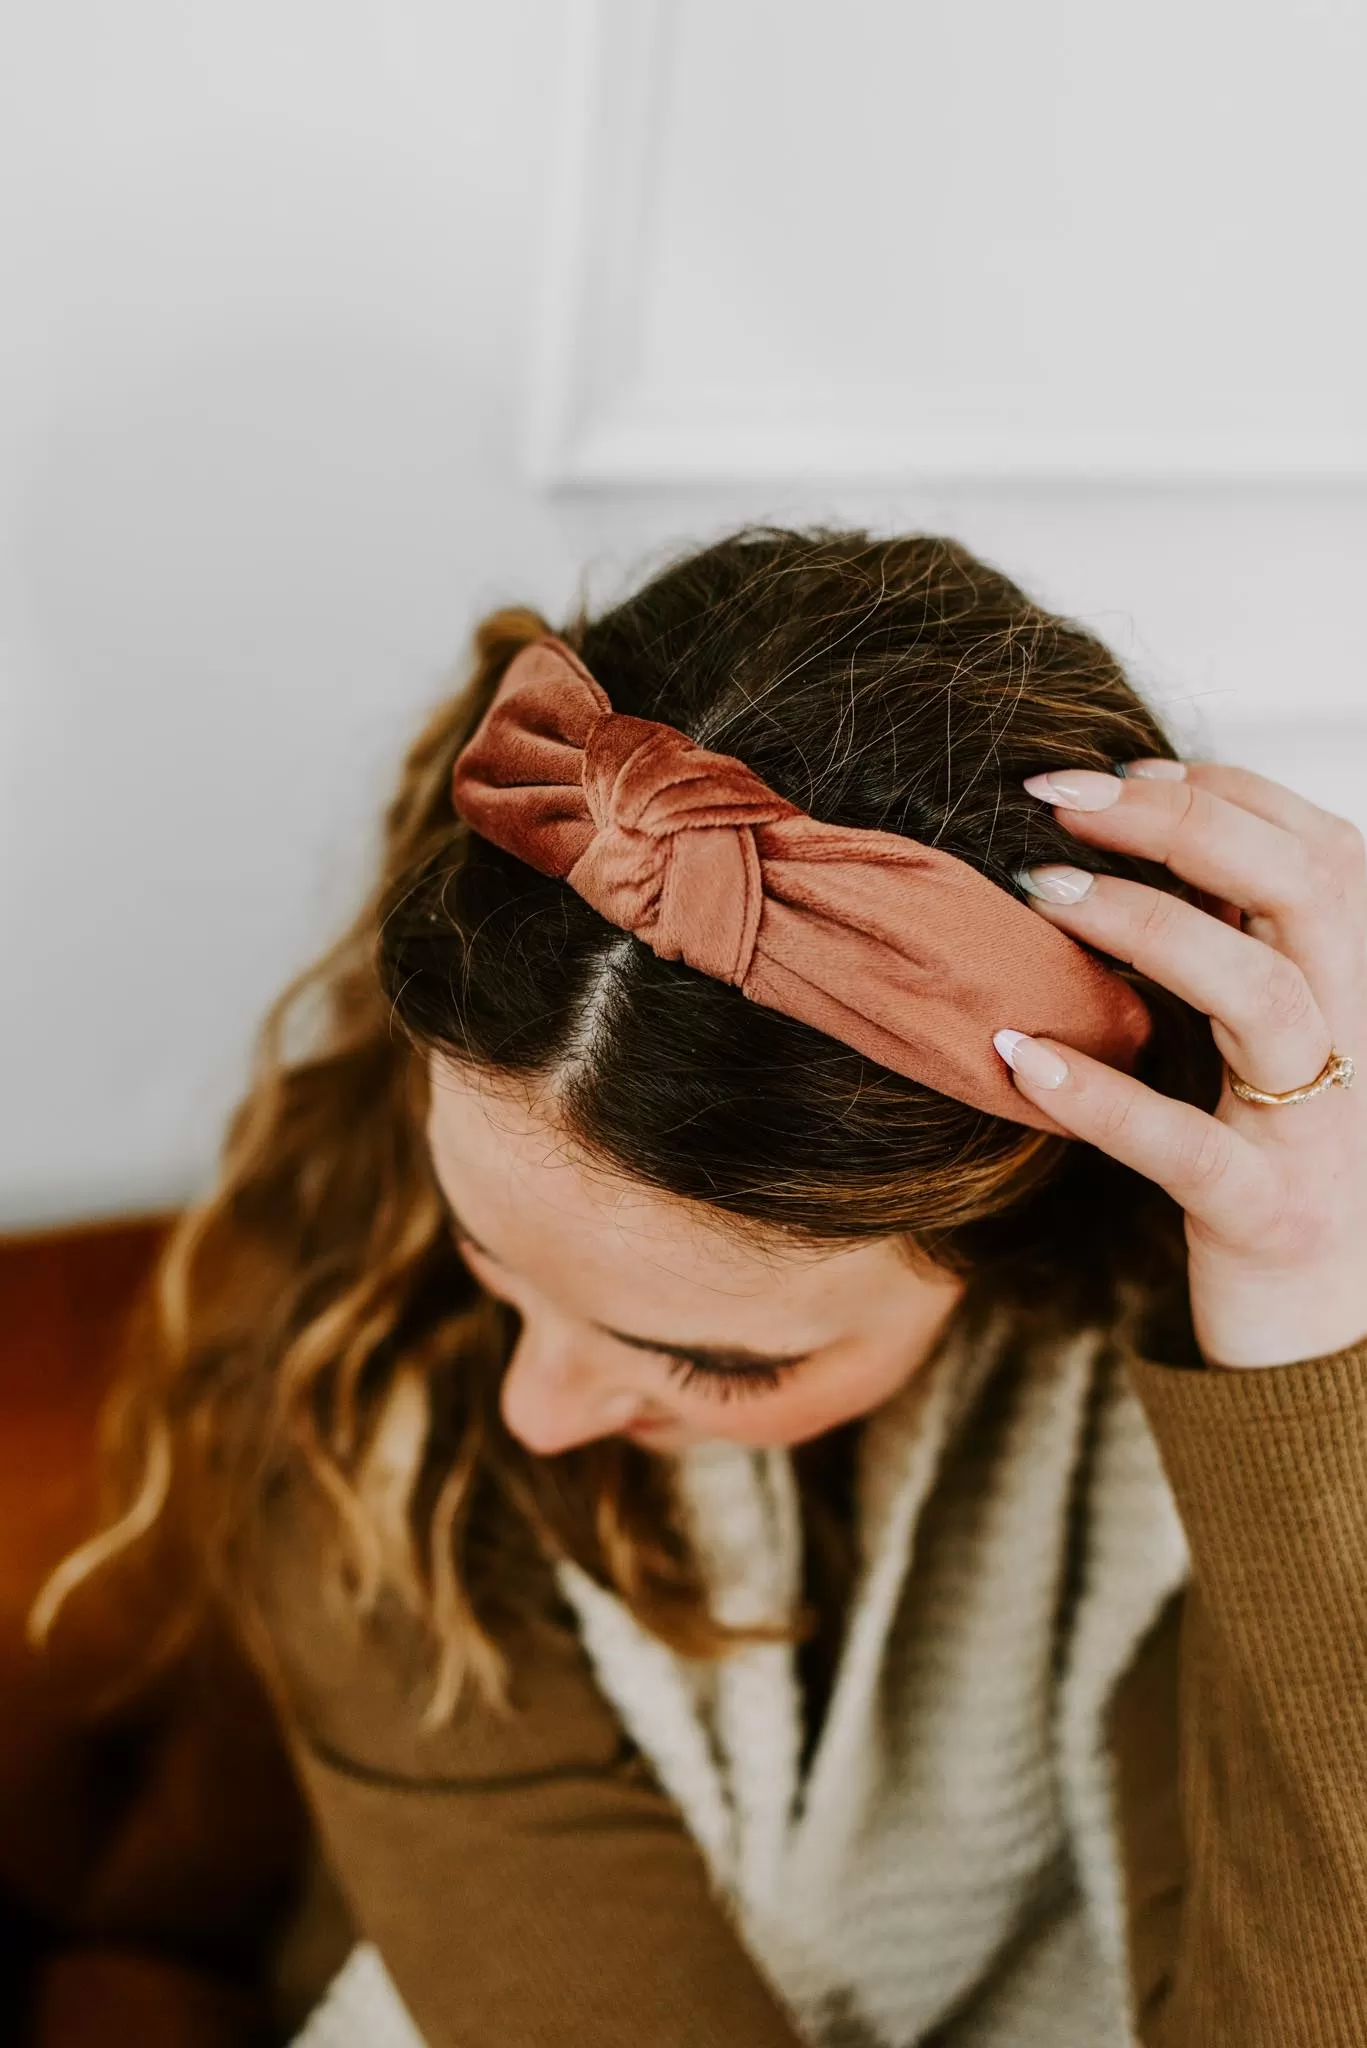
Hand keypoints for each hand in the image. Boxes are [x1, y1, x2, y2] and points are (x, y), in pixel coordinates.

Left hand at [993, 759, 1366, 1368]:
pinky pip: (1188, 1146)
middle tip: (1059, 801)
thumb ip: (1241, 945)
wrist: (1329, 1328)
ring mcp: (1324, 1131)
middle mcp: (1365, 1038)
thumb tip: (1145, 832)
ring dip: (1147, 927)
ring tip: (1037, 892)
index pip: (1323, 848)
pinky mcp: (1268, 1213)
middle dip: (1180, 823)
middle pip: (1304, 891)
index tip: (1120, 772)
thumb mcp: (1280, 1038)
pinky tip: (1019, 1054)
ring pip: (1260, 998)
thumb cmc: (1283, 1157)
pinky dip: (1103, 1095)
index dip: (1224, 792)